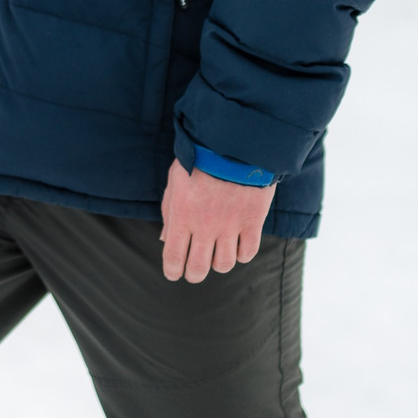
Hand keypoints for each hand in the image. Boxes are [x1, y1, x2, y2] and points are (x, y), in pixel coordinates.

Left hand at [160, 159, 272, 281]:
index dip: (172, 271)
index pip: (173, 257)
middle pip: (198, 268)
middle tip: (194, 272)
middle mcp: (205, 226)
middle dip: (193, 275)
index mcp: (182, 216)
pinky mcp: (252, 221)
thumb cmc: (199, 161)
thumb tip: (165, 239)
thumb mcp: (175, 182)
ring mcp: (230, 225)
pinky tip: (237, 245)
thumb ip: (169, 212)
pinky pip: (247, 253)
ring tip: (217, 253)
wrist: (233, 143)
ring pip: (224, 265)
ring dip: (218, 263)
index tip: (174, 273)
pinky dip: (241, 254)